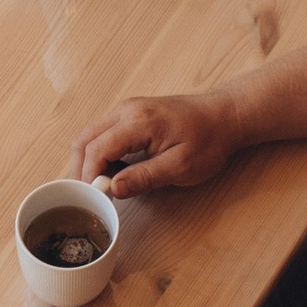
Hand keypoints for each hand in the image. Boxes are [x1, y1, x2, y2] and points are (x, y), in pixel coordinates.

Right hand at [73, 92, 234, 197]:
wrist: (225, 115)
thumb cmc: (209, 140)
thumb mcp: (181, 166)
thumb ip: (145, 177)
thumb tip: (113, 188)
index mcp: (138, 121)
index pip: (97, 149)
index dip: (89, 176)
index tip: (94, 197)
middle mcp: (126, 110)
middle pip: (85, 139)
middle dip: (80, 168)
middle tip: (88, 194)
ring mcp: (127, 109)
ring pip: (91, 135)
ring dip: (89, 161)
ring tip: (102, 185)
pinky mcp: (131, 113)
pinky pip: (103, 132)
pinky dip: (100, 153)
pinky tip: (114, 171)